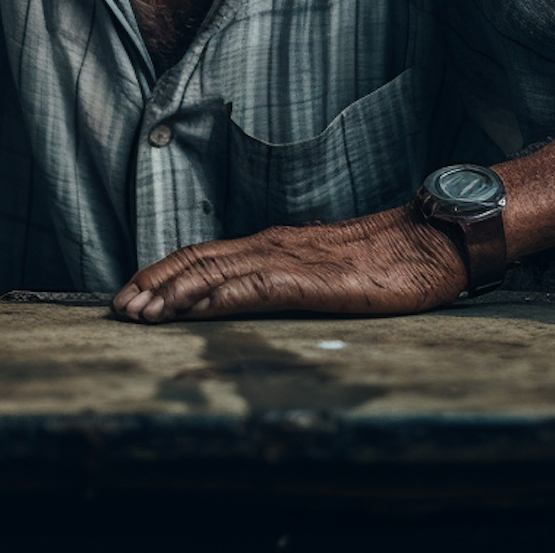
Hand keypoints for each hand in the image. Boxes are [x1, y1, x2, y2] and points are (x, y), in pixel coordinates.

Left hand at [112, 204, 467, 323]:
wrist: (436, 241)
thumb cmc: (390, 262)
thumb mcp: (328, 273)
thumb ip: (292, 281)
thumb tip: (256, 299)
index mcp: (275, 245)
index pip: (205, 255)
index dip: (163, 274)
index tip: (130, 295)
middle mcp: (274, 245)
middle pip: (198, 260)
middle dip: (153, 285)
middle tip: (117, 309)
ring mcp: (292, 259)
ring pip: (217, 271)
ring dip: (173, 293)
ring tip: (140, 312)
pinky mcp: (314, 278)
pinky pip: (255, 287)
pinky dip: (217, 297)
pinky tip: (194, 310)